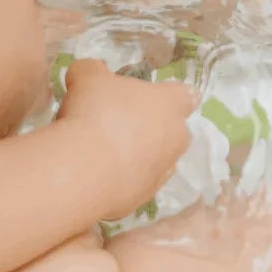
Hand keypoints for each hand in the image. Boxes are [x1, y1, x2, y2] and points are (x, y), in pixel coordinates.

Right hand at [57, 59, 194, 221]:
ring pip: (159, 161)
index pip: (187, 96)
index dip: (171, 97)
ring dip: (140, 158)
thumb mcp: (88, 77)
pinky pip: (137, 186)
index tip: (153, 98)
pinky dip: (123, 182)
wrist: (84, 168)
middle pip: (175, 131)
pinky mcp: (142, 200)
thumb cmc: (96, 111)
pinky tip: (97, 177)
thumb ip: (92, 71)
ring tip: (105, 154)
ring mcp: (162, 172)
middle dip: (155, 129)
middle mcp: (176, 138)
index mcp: (172, 103)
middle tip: (122, 125)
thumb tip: (87, 71)